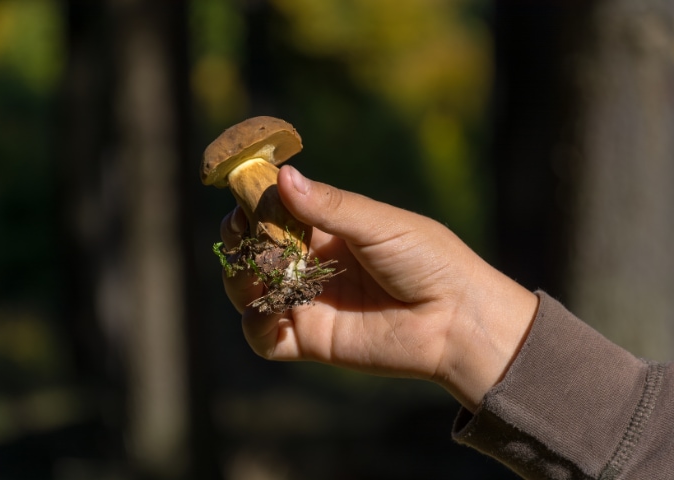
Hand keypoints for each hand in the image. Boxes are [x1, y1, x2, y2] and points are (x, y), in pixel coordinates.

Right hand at [220, 166, 538, 410]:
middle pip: (256, 252)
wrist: (457, 318)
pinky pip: (265, 338)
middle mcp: (311, 265)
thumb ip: (329, 206)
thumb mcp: (378, 224)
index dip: (253, 204)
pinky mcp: (311, 341)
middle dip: (241, 241)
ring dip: (240, 279)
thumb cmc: (427, 259)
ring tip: (255, 270)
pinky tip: (264, 309)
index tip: (241, 195)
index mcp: (327, 230)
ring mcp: (309, 303)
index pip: (274, 213)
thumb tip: (282, 176)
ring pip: (251, 291)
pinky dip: (254, 324)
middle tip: (240, 233)